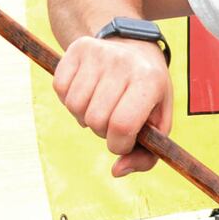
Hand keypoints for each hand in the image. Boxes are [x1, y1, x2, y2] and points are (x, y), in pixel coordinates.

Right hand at [52, 36, 172, 175]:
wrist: (135, 48)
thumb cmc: (148, 94)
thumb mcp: (158, 122)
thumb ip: (145, 155)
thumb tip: (117, 171)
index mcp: (149, 81)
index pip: (122, 126)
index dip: (119, 145)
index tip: (124, 142)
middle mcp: (123, 64)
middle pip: (96, 119)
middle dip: (103, 131)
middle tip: (113, 120)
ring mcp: (98, 54)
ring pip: (74, 106)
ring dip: (85, 116)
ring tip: (100, 106)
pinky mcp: (77, 49)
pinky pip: (60, 89)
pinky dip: (69, 100)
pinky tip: (87, 93)